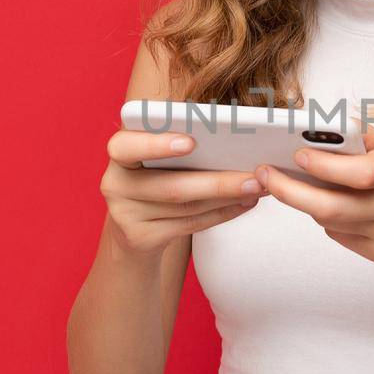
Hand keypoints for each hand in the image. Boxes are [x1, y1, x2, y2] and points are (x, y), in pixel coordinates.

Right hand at [100, 127, 267, 256]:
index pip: (126, 145)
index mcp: (119, 153)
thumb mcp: (157, 157)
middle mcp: (115, 184)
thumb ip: (181, 141)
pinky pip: (189, 224)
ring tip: (258, 188)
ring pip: (186, 207)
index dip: (157, 144)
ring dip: (227, 198)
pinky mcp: (141, 238)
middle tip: (255, 176)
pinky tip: (244, 203)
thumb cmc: (156, 175)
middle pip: (171, 186)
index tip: (191, 142)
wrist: (133, 227)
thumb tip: (234, 134)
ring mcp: (125, 215)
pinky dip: (221, 213)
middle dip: (218, 182)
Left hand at [255, 121, 373, 267]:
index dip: (325, 165)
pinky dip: (327, 217)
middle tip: (264, 175)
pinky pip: (340, 235)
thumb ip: (369, 141)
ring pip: (330, 221)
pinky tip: (323, 203)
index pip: (361, 173)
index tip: (298, 154)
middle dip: (290, 192)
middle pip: (332, 207)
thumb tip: (326, 129)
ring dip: (303, 202)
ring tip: (284, 184)